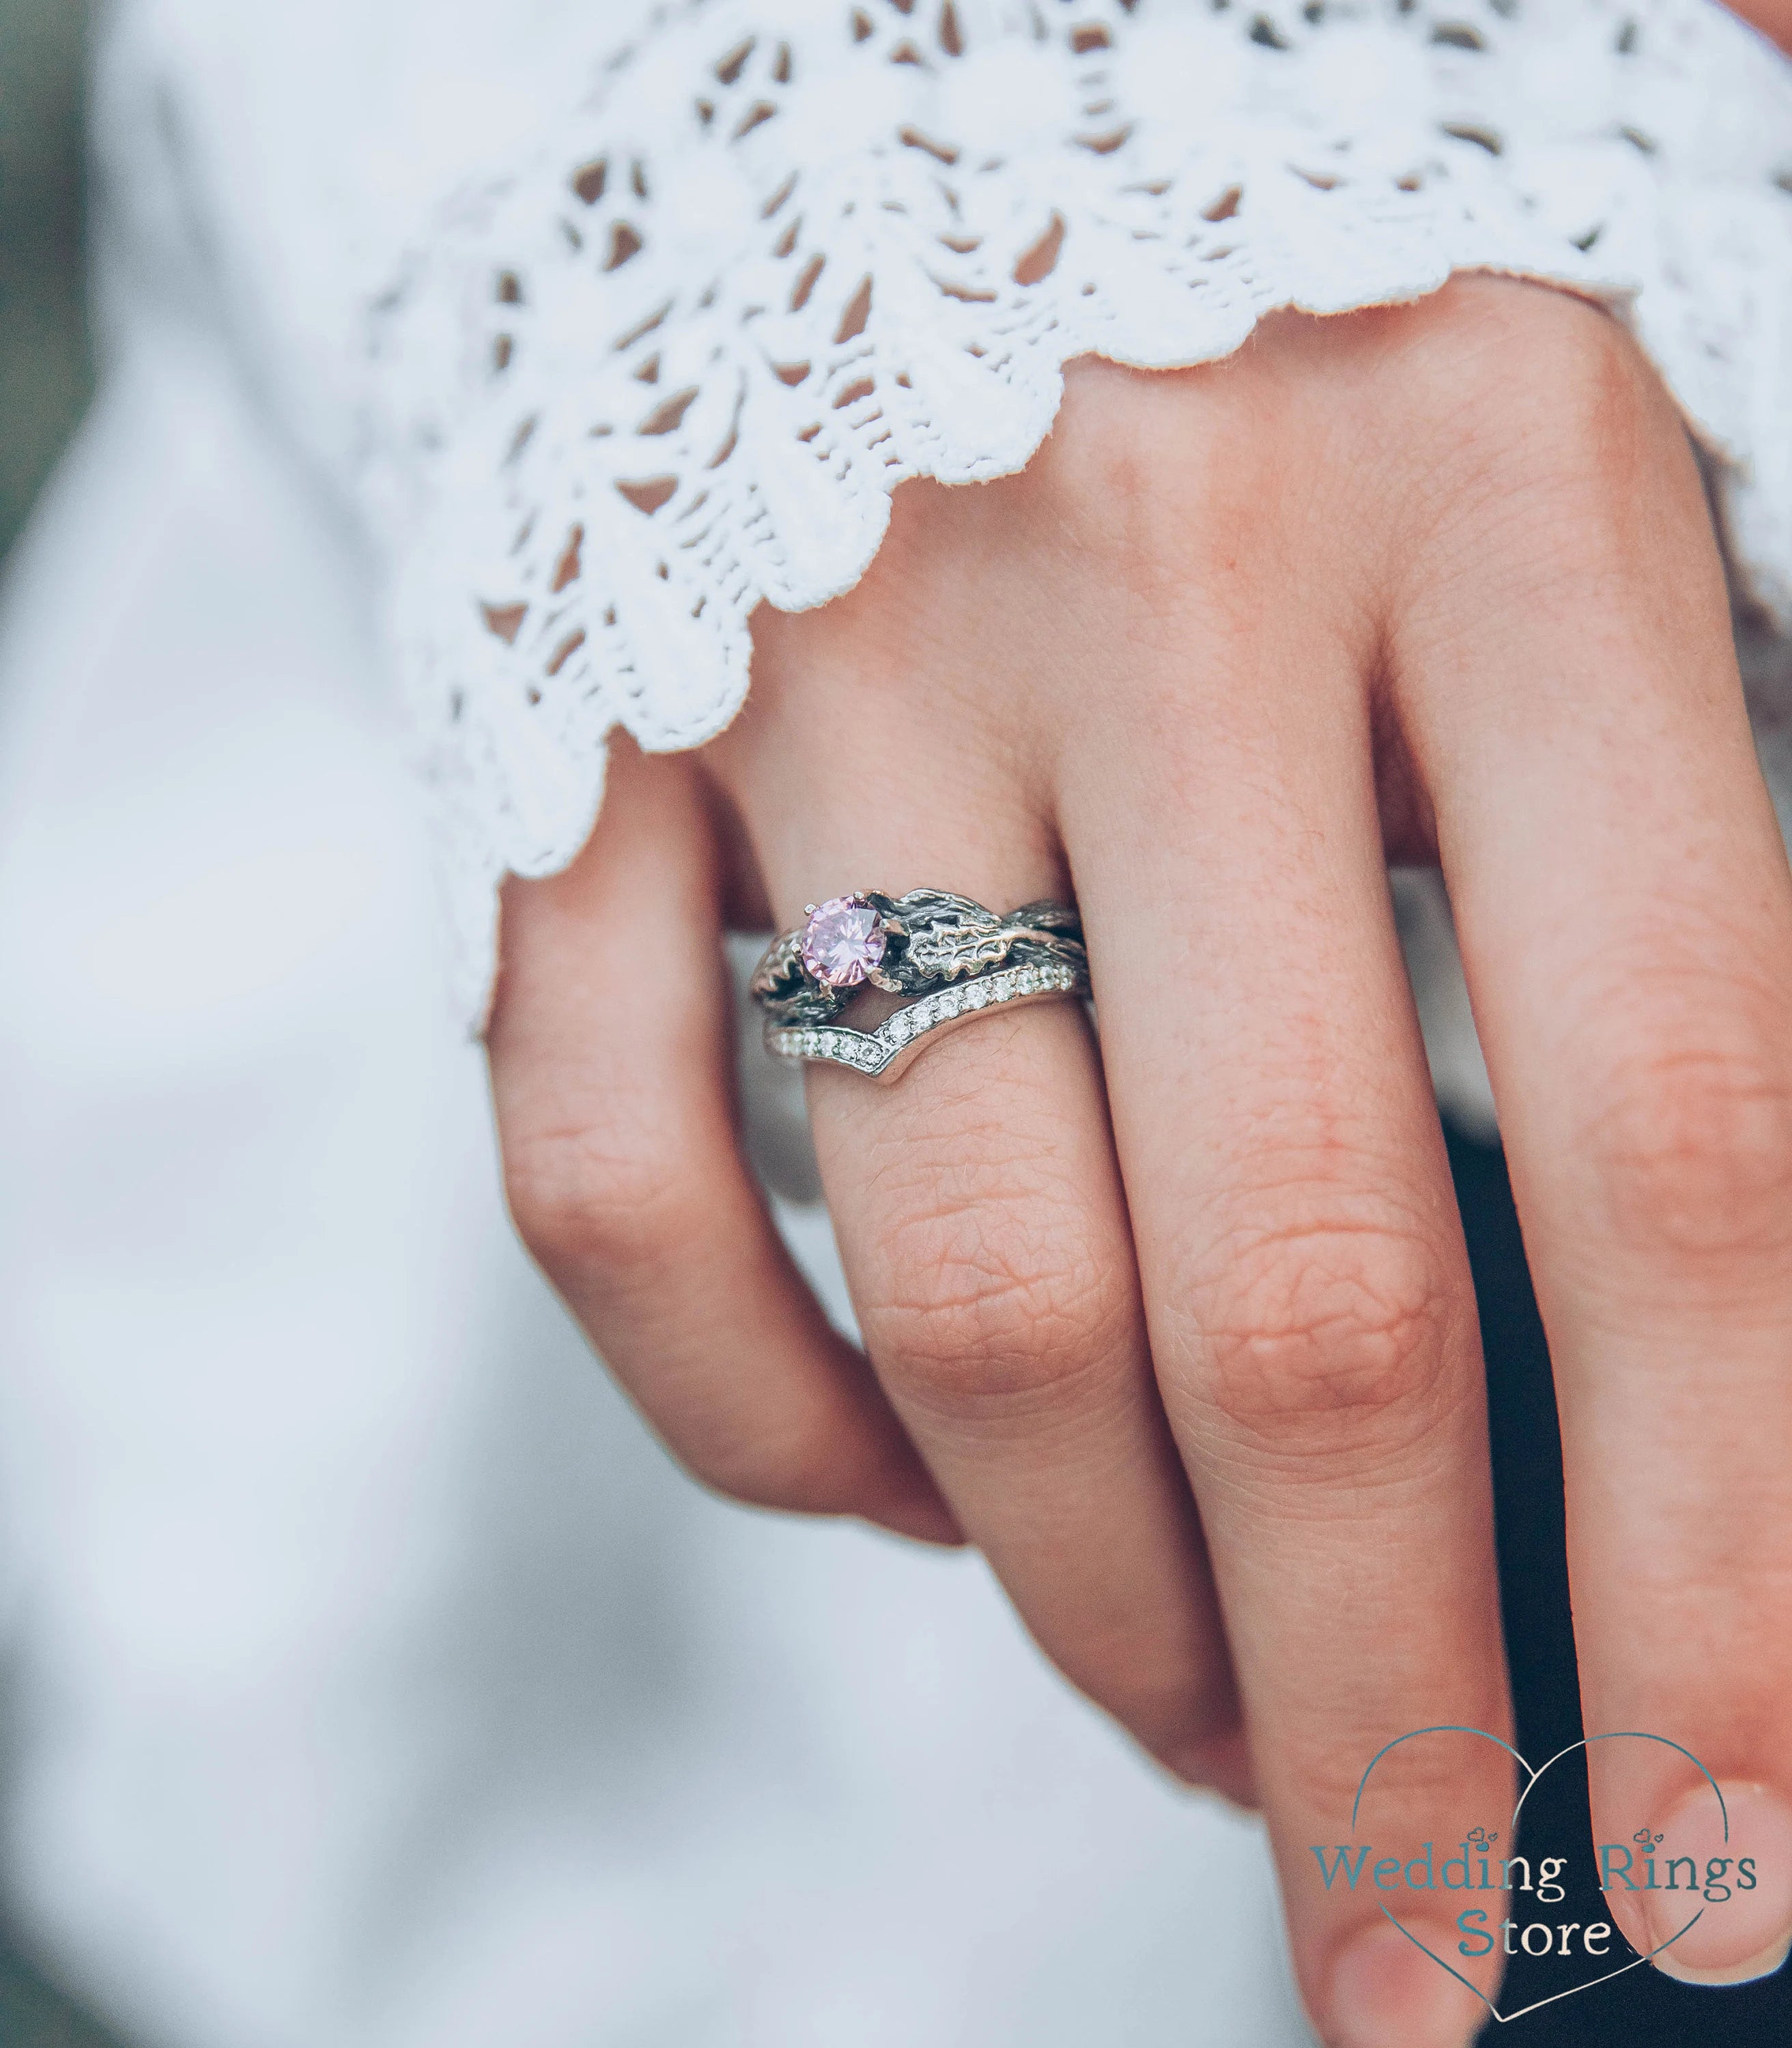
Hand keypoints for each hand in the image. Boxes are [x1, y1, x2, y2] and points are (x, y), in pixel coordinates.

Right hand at [488, 277, 1791, 2045]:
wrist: (912, 79)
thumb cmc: (1334, 329)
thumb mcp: (1621, 488)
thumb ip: (1694, 859)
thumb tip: (1730, 1328)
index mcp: (1509, 471)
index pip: (1679, 1128)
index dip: (1728, 1565)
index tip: (1718, 1866)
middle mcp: (1148, 558)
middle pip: (1286, 1288)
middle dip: (1378, 1707)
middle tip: (1415, 1925)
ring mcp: (822, 653)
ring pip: (958, 1283)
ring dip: (1094, 1600)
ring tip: (1200, 1718)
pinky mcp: (581, 738)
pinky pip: (605, 1175)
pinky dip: (752, 1423)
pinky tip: (899, 1495)